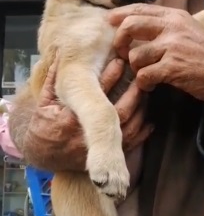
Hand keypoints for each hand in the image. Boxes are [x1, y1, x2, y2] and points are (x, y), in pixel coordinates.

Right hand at [26, 56, 152, 174]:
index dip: (110, 77)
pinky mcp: (106, 156)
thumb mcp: (43, 103)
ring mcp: (99, 148)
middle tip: (141, 77)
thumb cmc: (44, 126)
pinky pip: (130, 145)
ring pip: (127, 129)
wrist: (44, 155)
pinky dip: (142, 132)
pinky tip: (149, 120)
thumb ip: (52, 82)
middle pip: (118, 113)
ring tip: (146, 93)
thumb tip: (60, 59)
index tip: (119, 62)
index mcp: (71, 119)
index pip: (95, 95)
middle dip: (132, 94)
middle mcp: (88, 136)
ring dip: (140, 110)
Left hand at [108, 4, 203, 102]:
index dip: (120, 14)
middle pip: (130, 26)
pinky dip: (144, 83)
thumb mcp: (192, 29)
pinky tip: (152, 85)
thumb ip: (170, 26)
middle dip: (119, 41)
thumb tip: (145, 26)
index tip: (109, 20)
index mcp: (176, 16)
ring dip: (135, 68)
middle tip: (120, 53)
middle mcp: (172, 28)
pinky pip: (143, 75)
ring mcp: (172, 47)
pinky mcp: (172, 68)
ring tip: (145, 74)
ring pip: (134, 55)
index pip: (140, 9)